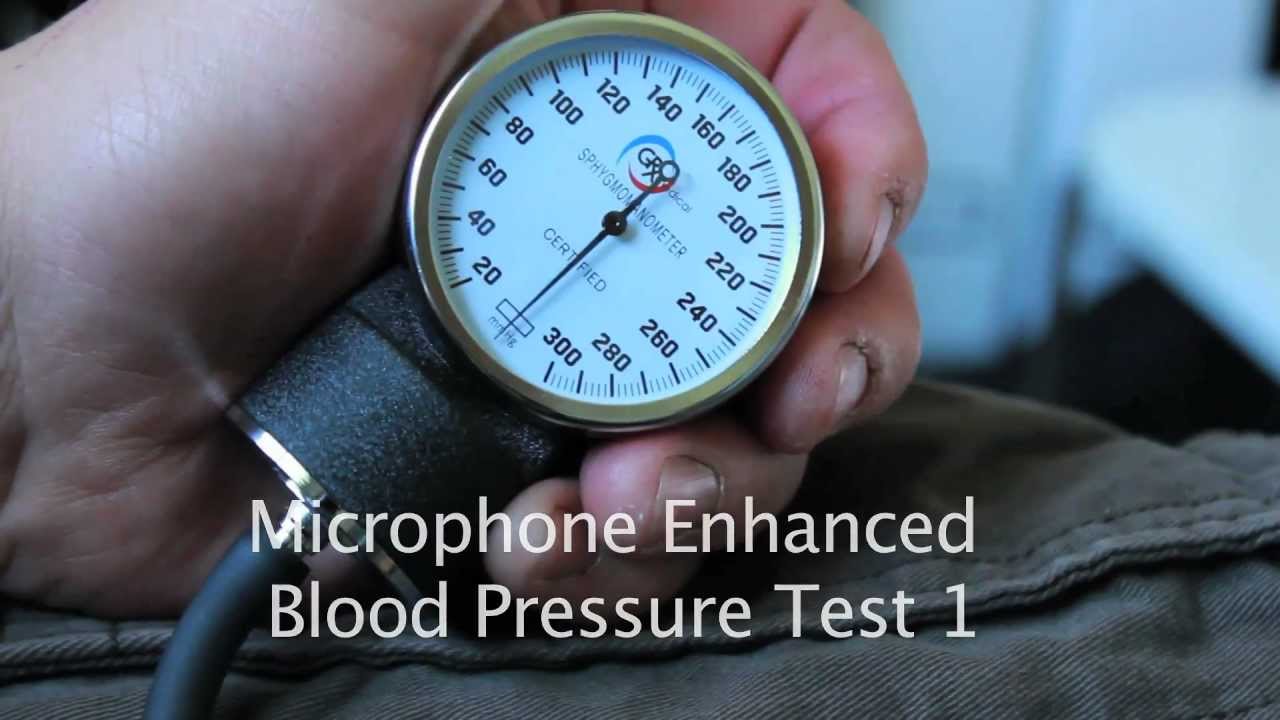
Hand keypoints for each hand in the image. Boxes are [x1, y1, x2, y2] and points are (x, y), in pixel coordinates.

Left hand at [0, 0, 924, 616]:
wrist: (38, 363)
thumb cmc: (161, 147)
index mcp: (587, 89)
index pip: (796, 100)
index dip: (863, 153)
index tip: (853, 222)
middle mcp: (595, 224)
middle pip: (803, 286)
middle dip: (827, 354)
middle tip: (791, 399)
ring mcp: (566, 361)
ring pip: (736, 432)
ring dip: (705, 484)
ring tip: (607, 496)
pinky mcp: (518, 475)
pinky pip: (635, 535)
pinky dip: (606, 559)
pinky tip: (523, 539)